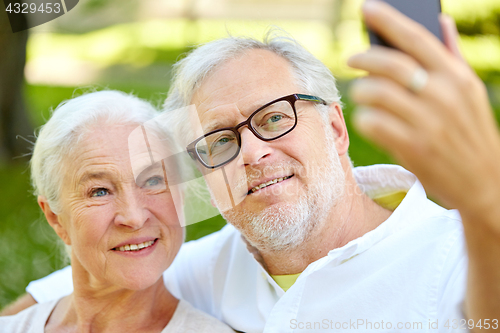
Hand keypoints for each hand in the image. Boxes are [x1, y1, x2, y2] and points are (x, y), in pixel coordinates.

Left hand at [347, 0, 499, 224]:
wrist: (484, 182)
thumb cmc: (471, 132)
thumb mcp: (470, 92)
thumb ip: (452, 56)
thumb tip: (440, 20)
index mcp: (457, 77)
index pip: (417, 39)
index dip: (388, 20)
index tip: (367, 7)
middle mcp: (443, 96)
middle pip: (390, 64)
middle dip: (364, 58)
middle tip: (352, 59)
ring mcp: (428, 123)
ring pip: (375, 93)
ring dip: (360, 90)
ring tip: (360, 93)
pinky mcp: (413, 148)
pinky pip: (372, 123)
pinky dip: (363, 118)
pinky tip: (366, 119)